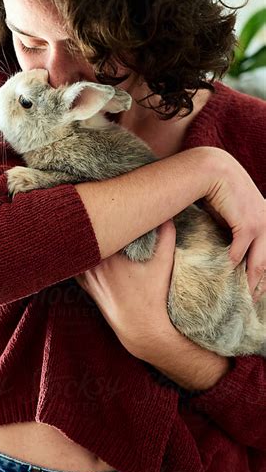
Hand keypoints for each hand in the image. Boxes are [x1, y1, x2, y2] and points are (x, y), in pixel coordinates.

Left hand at [76, 220, 178, 359]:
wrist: (142, 328)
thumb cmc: (154, 296)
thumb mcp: (164, 263)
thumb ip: (166, 236)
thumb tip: (167, 214)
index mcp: (110, 256)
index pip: (102, 227)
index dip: (106, 213)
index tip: (112, 205)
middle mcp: (94, 265)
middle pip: (87, 236)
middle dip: (92, 222)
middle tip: (99, 208)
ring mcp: (87, 277)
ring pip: (78, 250)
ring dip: (84, 239)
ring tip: (89, 223)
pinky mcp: (86, 286)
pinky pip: (76, 265)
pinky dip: (79, 255)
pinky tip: (82, 246)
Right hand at [202, 148, 264, 299]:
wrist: (211, 169)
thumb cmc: (215, 189)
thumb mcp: (229, 213)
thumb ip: (232, 230)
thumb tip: (228, 252)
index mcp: (265, 220)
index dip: (262, 274)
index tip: (254, 289)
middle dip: (260, 284)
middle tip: (252, 302)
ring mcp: (261, 223)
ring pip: (259, 262)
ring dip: (250, 282)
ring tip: (242, 298)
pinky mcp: (248, 224)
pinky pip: (240, 252)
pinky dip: (233, 265)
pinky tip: (225, 274)